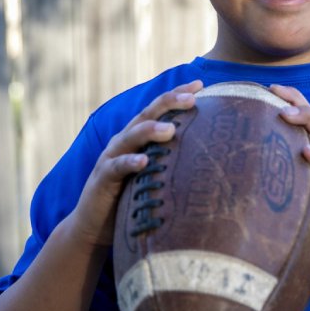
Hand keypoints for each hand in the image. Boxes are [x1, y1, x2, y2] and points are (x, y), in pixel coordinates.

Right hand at [67, 80, 203, 246]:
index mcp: (139, 137)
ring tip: (171, 129)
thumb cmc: (133, 199)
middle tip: (192, 97)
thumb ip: (174, 161)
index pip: (160, 109)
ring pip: (131, 136)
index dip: (178, 94)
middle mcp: (125, 141)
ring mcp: (112, 157)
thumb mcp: (156, 175)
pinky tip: (143, 161)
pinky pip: (116, 167)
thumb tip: (214, 158)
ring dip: (150, 130)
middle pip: (147, 114)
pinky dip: (129, 162)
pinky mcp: (102, 179)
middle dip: (169, 103)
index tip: (201, 84)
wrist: (95, 226)